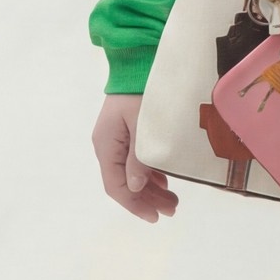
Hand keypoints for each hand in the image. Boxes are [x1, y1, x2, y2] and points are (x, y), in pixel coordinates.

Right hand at [92, 95, 177, 222]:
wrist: (140, 62)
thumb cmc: (142, 92)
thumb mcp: (143, 126)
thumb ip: (140, 157)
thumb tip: (134, 188)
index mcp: (106, 145)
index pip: (116, 186)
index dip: (134, 204)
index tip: (155, 217)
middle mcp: (108, 145)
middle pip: (125, 183)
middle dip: (148, 199)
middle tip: (173, 210)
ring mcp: (118, 139)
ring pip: (132, 174)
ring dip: (151, 189)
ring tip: (173, 201)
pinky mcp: (129, 133)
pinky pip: (137, 161)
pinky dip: (151, 174)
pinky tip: (165, 182)